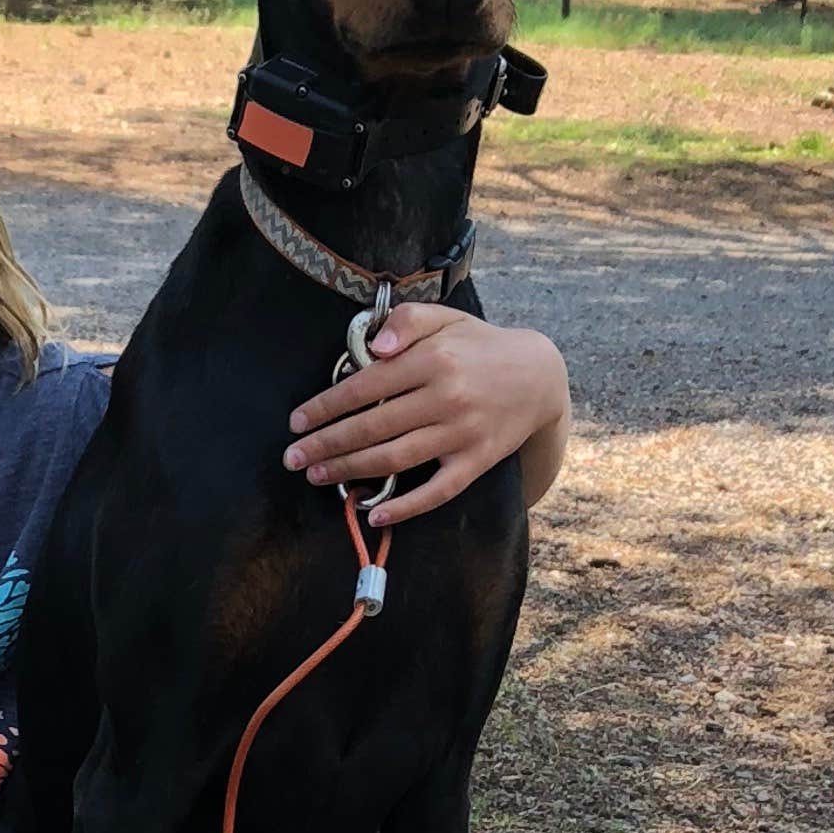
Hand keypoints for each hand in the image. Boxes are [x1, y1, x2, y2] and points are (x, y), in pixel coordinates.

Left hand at [282, 309, 568, 525]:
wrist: (539, 377)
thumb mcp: (446, 319)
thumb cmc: (480, 346)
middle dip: (327, 444)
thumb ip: (406, 322)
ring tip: (318, 476)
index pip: (365, 386)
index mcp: (433, 359)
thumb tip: (372, 349)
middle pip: (373, 426)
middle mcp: (446, 397)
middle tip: (294, 458)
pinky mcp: (476, 461)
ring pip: (396, 458)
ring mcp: (461, 433)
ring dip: (351, 471)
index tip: (297, 422)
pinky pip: (437, 491)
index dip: (326, 406)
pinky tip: (374, 513)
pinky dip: (406, 507)